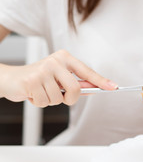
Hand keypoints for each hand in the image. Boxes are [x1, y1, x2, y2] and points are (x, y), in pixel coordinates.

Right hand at [0, 50, 117, 106]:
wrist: (10, 79)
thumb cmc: (37, 79)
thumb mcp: (58, 79)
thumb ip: (76, 83)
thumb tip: (95, 89)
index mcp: (64, 58)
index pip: (86, 71)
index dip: (101, 81)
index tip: (113, 87)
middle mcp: (55, 61)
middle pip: (75, 89)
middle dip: (69, 99)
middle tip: (59, 95)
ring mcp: (43, 69)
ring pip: (59, 98)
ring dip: (50, 101)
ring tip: (41, 91)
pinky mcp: (32, 80)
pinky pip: (45, 102)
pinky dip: (39, 103)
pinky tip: (32, 93)